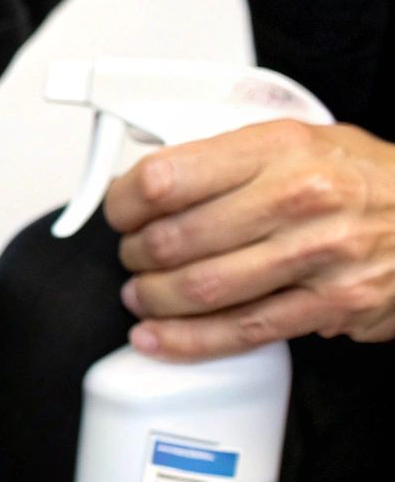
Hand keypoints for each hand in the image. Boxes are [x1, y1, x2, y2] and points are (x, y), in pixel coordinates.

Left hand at [105, 120, 394, 360]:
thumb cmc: (363, 178)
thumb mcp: (299, 140)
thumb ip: (227, 156)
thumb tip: (149, 180)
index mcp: (279, 148)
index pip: (166, 177)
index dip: (124, 202)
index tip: (119, 212)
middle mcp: (298, 199)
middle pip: (175, 239)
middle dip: (135, 254)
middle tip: (133, 255)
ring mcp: (317, 256)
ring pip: (199, 289)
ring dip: (152, 299)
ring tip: (141, 294)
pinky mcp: (330, 305)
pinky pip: (240, 331)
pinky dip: (186, 341)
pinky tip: (156, 339)